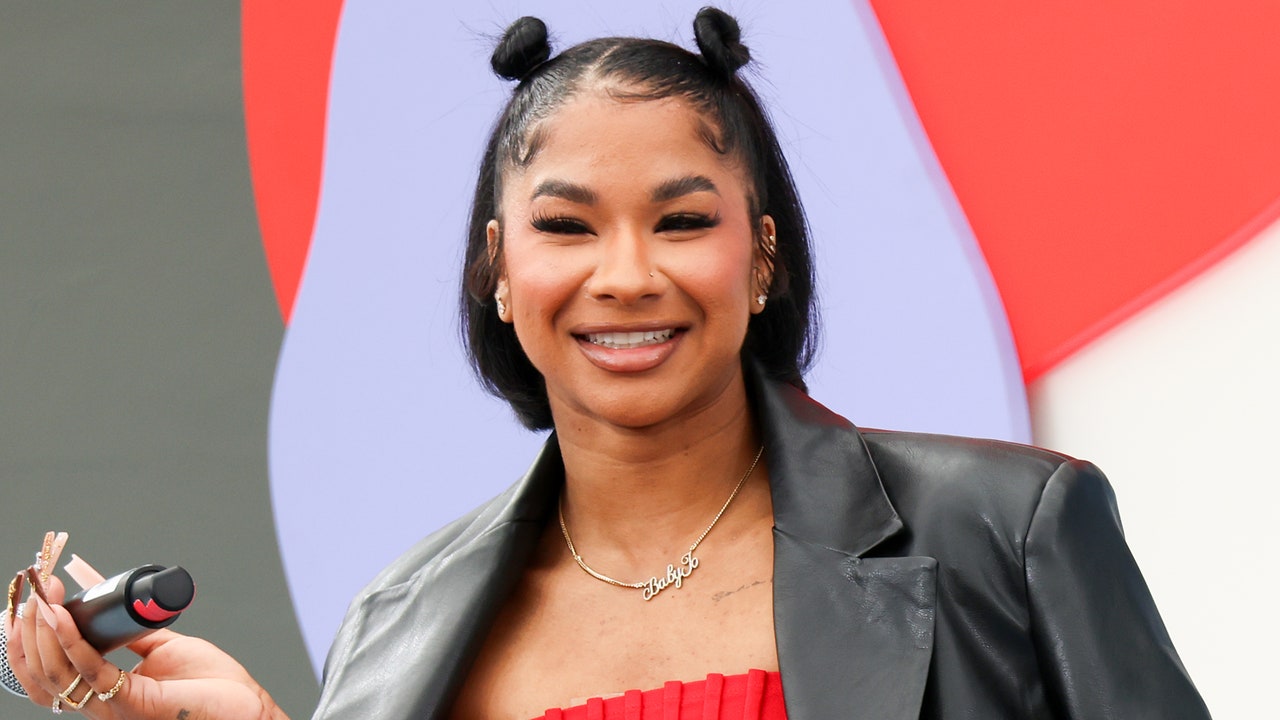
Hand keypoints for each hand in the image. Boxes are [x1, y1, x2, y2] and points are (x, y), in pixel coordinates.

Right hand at [6, 553, 288, 719]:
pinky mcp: (132, 703)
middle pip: (41, 674)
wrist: (246, 707)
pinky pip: (92, 671)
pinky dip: (74, 642)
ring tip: (45, 600)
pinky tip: (65, 619)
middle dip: (28, 631)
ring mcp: (112, 707)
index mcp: (104, 691)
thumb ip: (132, 631)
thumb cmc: (211, 685)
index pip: (48, 671)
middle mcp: (100, 704)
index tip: (34, 600)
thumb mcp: (162, 647)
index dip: (30, 639)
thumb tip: (112, 599)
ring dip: (44, 633)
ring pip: (57, 674)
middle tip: (35, 592)